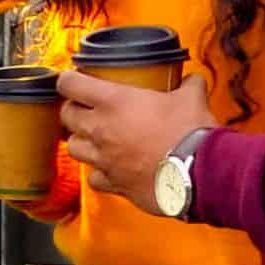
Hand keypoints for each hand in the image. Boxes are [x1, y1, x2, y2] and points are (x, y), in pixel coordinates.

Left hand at [56, 69, 215, 214]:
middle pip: (66, 116)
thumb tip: (192, 81)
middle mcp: (101, 130)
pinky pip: (94, 179)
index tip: (72, 79)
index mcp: (113, 101)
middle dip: (72, 110)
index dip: (68, 80)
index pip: (70, 85)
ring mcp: (105, 160)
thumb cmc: (188, 131)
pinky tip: (109, 169)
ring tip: (93, 138)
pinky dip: (98, 173)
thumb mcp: (190, 98)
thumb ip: (188, 85)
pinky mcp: (114, 185)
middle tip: (84, 107)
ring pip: (74, 148)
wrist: (197, 173)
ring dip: (81, 141)